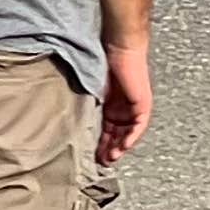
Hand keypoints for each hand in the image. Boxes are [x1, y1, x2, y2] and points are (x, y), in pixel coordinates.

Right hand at [97, 37, 152, 164]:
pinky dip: (130, 137)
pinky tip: (123, 146)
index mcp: (111, 105)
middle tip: (100, 162)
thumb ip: (86, 104)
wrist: (119, 47)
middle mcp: (123, 108)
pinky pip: (138, 126)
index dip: (99, 143)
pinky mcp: (143, 104)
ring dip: (119, 147)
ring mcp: (134, 107)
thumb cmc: (102, 61)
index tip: (91, 155)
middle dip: (108, 149)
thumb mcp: (91, 89)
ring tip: (110, 158)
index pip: (106, 129)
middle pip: (117, 135)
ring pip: (128, 133)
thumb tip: (66, 118)